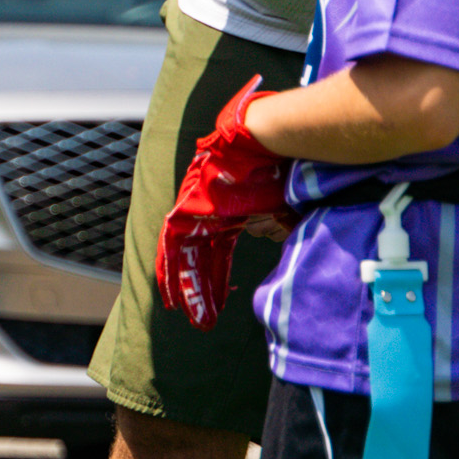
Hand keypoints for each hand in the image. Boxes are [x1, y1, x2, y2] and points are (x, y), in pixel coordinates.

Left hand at [157, 77, 292, 327]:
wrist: (272, 139)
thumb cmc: (286, 168)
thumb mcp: (284, 209)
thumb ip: (277, 228)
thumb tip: (274, 245)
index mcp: (232, 210)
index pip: (218, 251)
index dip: (217, 278)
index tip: (218, 302)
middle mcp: (211, 209)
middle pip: (199, 256)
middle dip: (200, 289)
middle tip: (200, 320)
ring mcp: (197, 205)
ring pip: (184, 253)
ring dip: (187, 286)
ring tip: (188, 316)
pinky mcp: (189, 204)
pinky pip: (175, 242)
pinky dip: (172, 270)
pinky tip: (174, 296)